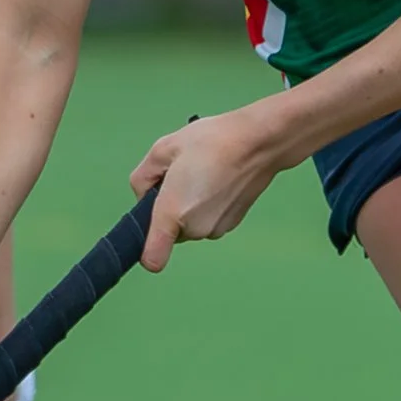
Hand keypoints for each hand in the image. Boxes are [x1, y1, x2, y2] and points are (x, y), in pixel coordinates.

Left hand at [130, 105, 284, 269]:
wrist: (258, 142)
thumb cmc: (212, 141)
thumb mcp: (163, 148)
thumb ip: (142, 178)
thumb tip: (144, 195)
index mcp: (172, 212)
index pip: (152, 259)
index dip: (144, 249)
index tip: (148, 228)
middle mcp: (194, 228)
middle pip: (169, 230)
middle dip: (168, 208)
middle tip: (180, 177)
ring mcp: (215, 229)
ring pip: (189, 225)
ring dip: (189, 207)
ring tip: (202, 174)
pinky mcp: (231, 224)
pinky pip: (207, 220)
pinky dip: (207, 206)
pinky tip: (217, 180)